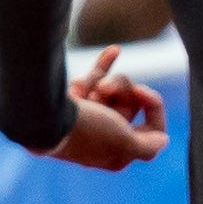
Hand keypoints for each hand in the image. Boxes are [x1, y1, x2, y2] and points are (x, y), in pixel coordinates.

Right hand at [41, 45, 168, 171]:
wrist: (39, 117)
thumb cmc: (84, 131)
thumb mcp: (124, 144)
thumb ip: (147, 146)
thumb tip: (164, 140)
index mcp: (117, 153)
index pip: (152, 130)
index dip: (153, 108)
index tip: (145, 93)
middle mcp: (104, 137)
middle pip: (131, 105)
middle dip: (124, 90)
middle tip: (107, 90)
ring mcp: (88, 118)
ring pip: (113, 90)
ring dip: (108, 82)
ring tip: (94, 87)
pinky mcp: (72, 102)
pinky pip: (95, 79)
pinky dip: (104, 65)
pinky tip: (115, 50)